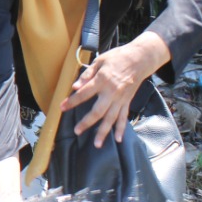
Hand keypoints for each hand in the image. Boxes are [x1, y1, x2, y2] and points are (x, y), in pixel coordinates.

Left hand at [62, 31, 171, 146]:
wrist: (139, 59)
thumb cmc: (117, 58)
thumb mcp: (100, 61)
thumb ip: (87, 74)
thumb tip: (75, 86)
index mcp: (103, 80)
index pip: (84, 93)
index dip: (72, 101)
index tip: (62, 107)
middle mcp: (112, 92)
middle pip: (98, 111)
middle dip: (87, 122)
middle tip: (77, 131)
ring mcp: (120, 99)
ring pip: (111, 118)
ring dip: (104, 132)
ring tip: (97, 144)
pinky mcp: (127, 101)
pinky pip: (123, 117)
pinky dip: (121, 128)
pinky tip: (118, 139)